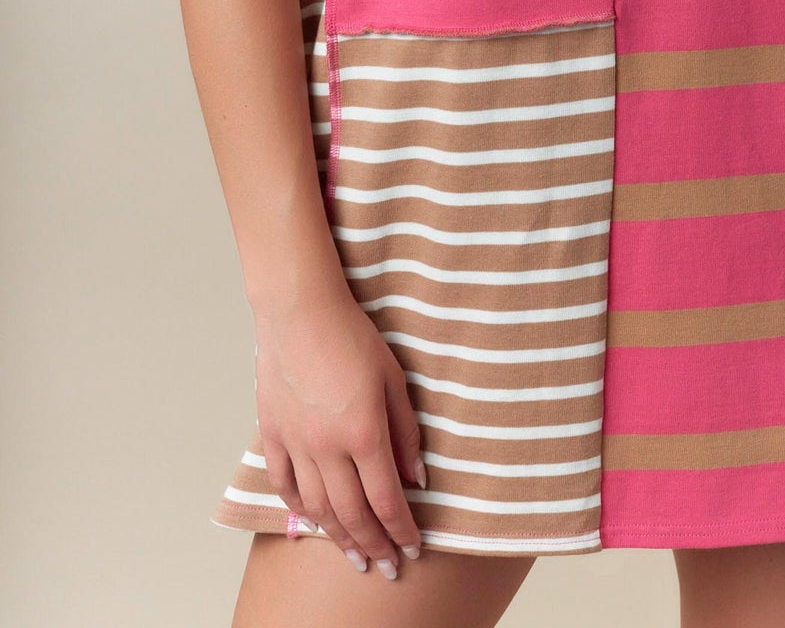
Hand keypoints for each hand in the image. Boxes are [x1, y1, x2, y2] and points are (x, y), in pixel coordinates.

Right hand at [254, 286, 425, 579]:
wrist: (300, 310)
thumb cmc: (353, 337)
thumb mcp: (393, 379)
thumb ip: (406, 433)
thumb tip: (417, 479)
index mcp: (364, 432)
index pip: (386, 499)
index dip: (401, 530)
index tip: (412, 549)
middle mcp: (328, 447)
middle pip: (352, 513)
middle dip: (373, 545)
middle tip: (386, 568)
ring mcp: (296, 443)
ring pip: (317, 507)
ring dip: (338, 537)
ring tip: (355, 556)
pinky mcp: (272, 433)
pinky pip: (284, 484)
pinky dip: (298, 510)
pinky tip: (311, 524)